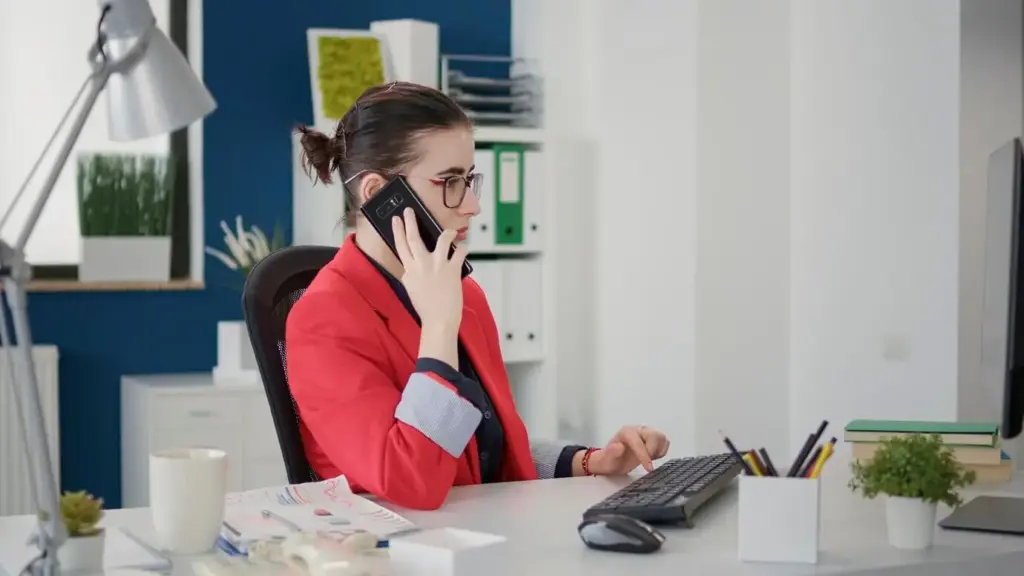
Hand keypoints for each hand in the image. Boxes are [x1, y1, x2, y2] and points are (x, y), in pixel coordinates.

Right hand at [392, 208, 467, 331]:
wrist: (438, 320)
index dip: (398, 231)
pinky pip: (459, 252)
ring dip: (446, 232)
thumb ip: (411, 273)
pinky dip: (463, 247)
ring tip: (450, 230)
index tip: (396, 220)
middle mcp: (420, 265)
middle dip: (410, 222)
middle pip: (413, 238)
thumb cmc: (426, 307)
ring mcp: (437, 265)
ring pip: (440, 239)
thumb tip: (414, 263)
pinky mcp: (452, 269)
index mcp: (409, 270)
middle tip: (408, 210)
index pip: (400, 246)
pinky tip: (464, 247)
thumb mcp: (411, 288)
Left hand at [585, 426, 669, 474]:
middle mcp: (638, 430)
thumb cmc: (610, 460)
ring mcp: (646, 433)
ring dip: (658, 451)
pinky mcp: (653, 438)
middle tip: (647, 463)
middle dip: (653, 451)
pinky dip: (661, 451)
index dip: (645, 456)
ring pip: (662, 438)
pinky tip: (651, 457)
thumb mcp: (606, 460)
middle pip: (655, 436)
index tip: (649, 469)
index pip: (639, 442)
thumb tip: (618, 447)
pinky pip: (664, 443)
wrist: (612, 461)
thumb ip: (611, 453)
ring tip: (648, 459)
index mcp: (626, 432)